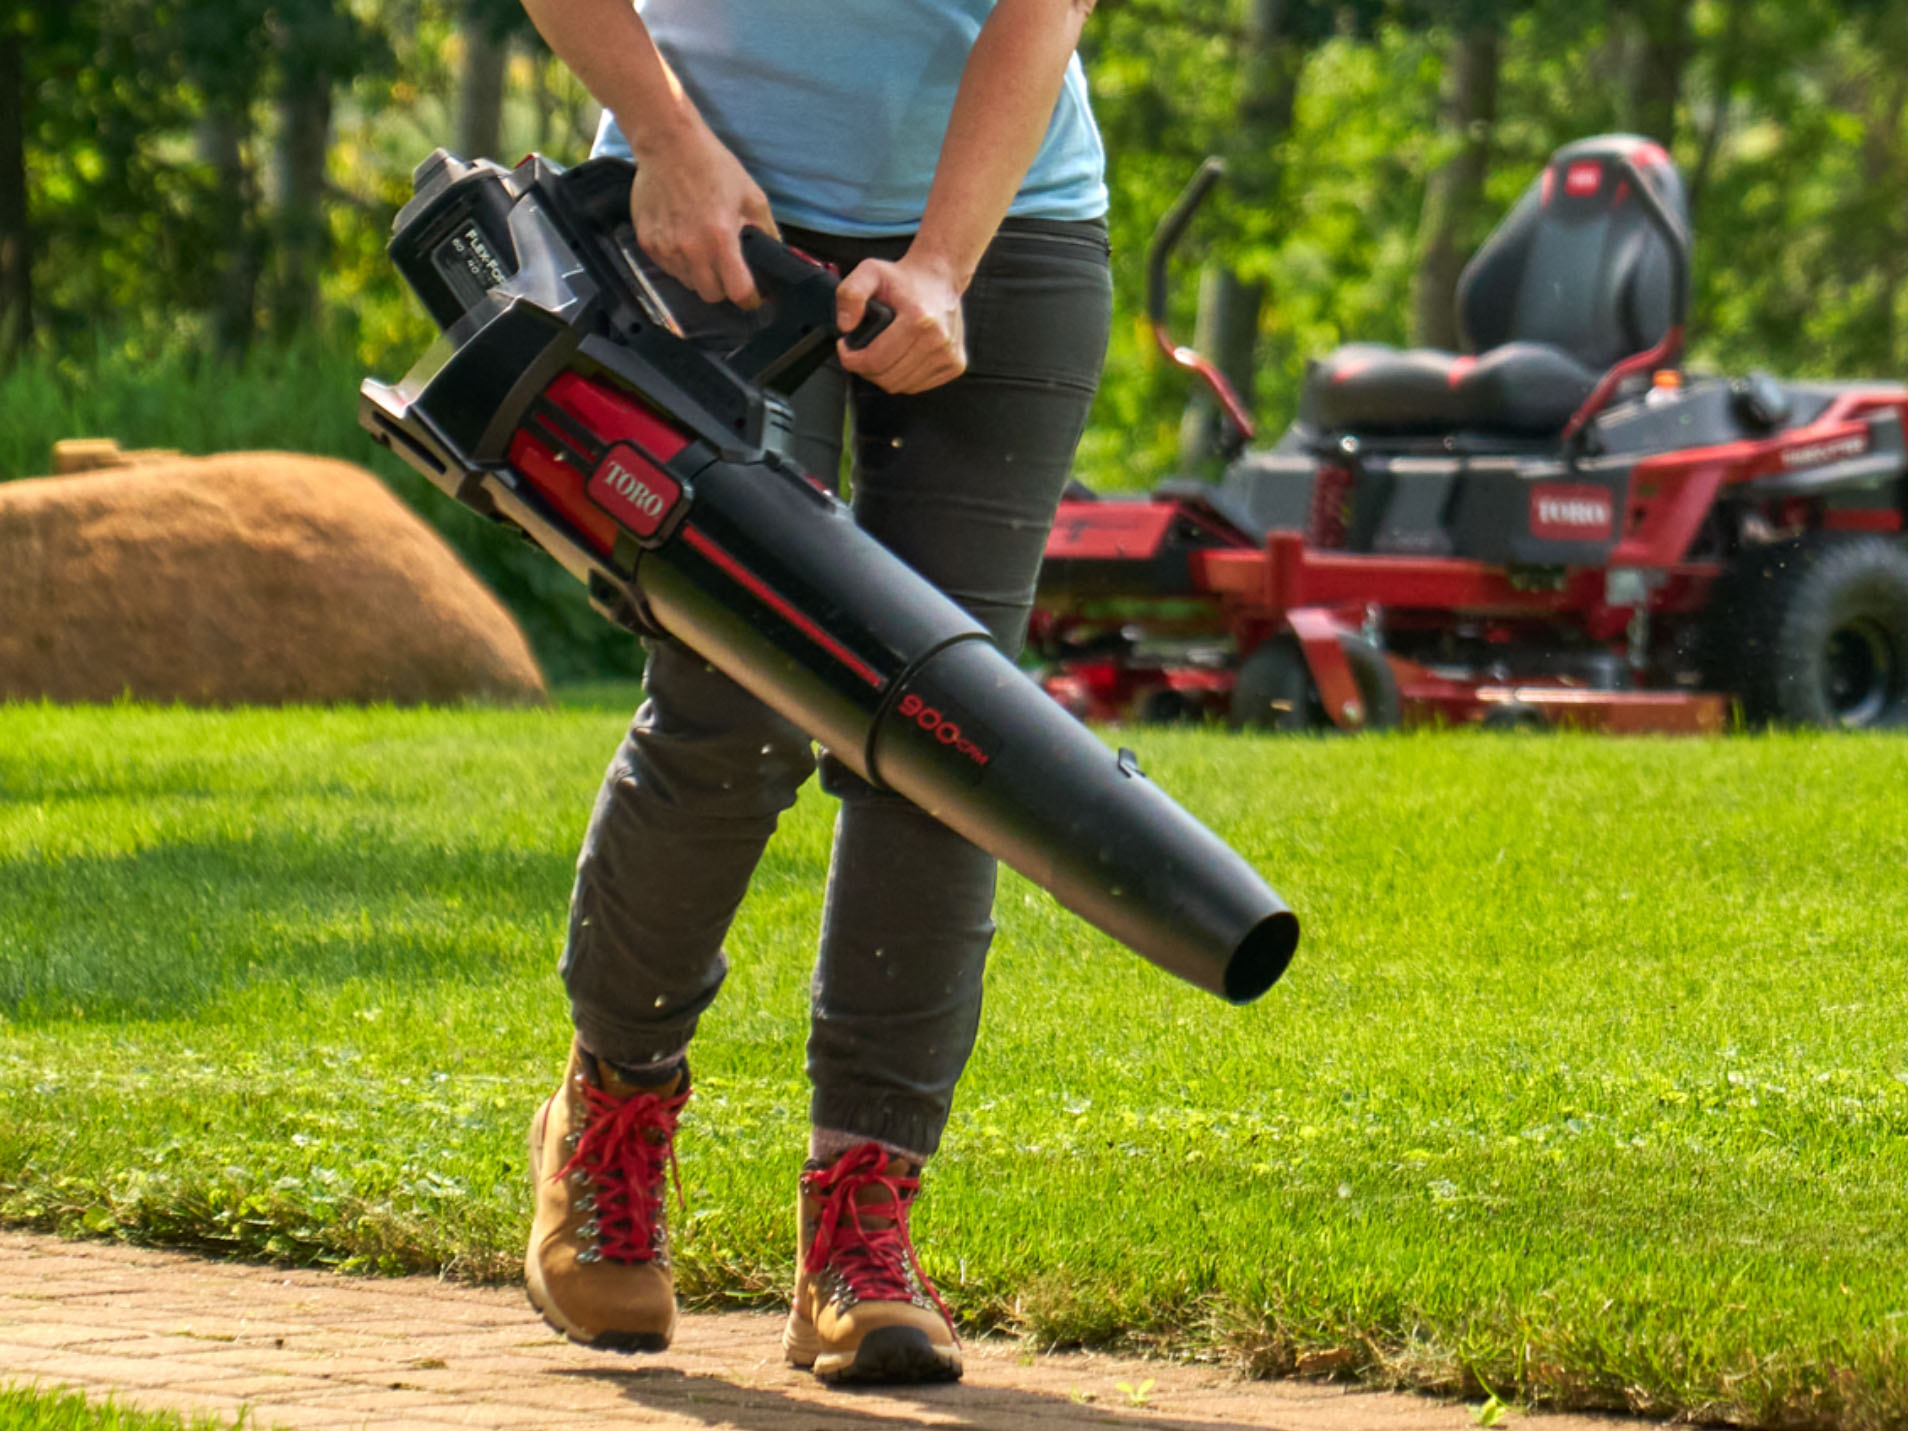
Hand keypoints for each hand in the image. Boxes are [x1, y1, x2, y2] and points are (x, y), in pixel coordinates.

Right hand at [629, 115, 778, 307]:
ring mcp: (666, 247)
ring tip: (704, 248)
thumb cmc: (713, 166)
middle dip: (723, 288)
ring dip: (700, 274)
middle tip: (728, 270)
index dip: (750, 298)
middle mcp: (691, 249)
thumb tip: (776, 258)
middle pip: (711, 295)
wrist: (668, 144)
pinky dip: (679, 262)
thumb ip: (767, 232)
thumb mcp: (752, 196)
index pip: (738, 292)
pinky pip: (668, 268)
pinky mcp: (647, 242)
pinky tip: (684, 238)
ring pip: (688, 282)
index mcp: (720, 239)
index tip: (753, 296)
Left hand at [835, 253, 967, 394]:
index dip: (851, 360)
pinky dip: (902, 378)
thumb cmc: (905, 279)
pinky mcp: (956, 364)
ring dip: (883, 376)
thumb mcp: (870, 272)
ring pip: (902, 386)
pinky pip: (918, 386)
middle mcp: (938, 339)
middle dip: (865, 369)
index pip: (876, 361)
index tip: (844, 349)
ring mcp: (949, 354)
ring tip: (877, 355)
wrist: (940, 278)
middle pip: (888, 378)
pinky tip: (897, 359)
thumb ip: (850, 294)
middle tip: (859, 353)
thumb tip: (845, 327)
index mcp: (918, 319)